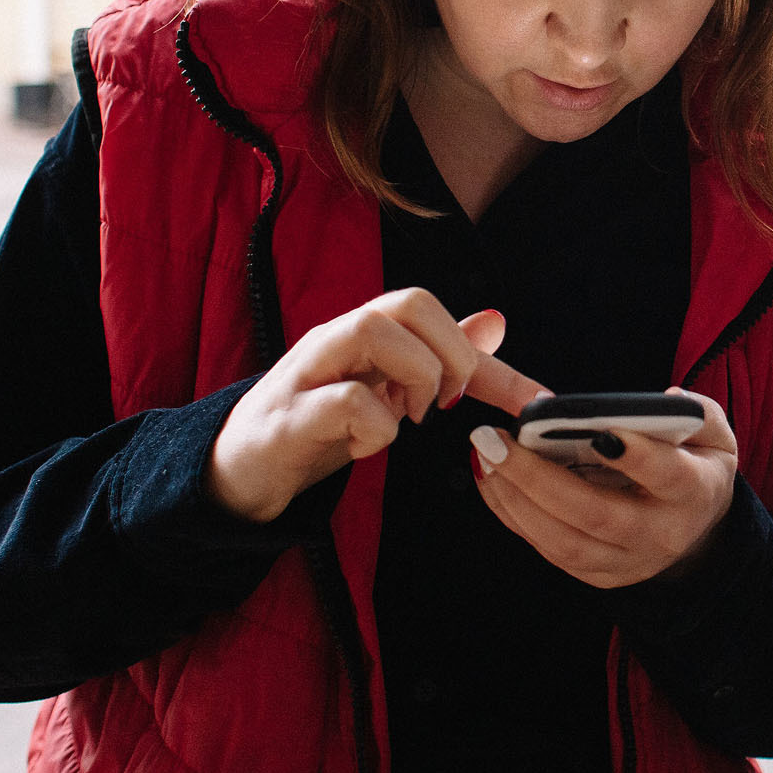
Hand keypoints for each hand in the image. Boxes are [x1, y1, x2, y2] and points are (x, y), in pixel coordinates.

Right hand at [208, 289, 547, 522]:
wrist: (239, 471)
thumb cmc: (317, 424)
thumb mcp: (388, 389)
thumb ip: (438, 357)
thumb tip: (494, 324)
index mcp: (366, 332)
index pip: (436, 314)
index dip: (492, 358)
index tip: (534, 404)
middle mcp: (337, 337)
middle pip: (408, 301)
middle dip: (451, 353)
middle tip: (447, 404)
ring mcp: (309, 372)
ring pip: (373, 330)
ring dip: (414, 378)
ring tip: (410, 419)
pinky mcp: (287, 416)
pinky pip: (346, 401)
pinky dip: (375, 428)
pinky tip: (366, 446)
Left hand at [466, 388, 738, 588]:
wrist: (698, 531)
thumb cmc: (696, 466)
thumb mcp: (714, 435)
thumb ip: (697, 413)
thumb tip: (666, 399)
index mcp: (693, 492)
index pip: (666, 476)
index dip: (636, 457)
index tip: (599, 431)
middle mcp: (659, 534)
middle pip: (597, 516)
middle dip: (540, 479)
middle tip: (497, 440)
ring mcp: (625, 562)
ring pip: (564, 542)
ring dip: (515, 500)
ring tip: (484, 456)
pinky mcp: (597, 574)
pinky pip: (548, 550)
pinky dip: (513, 515)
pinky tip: (491, 479)